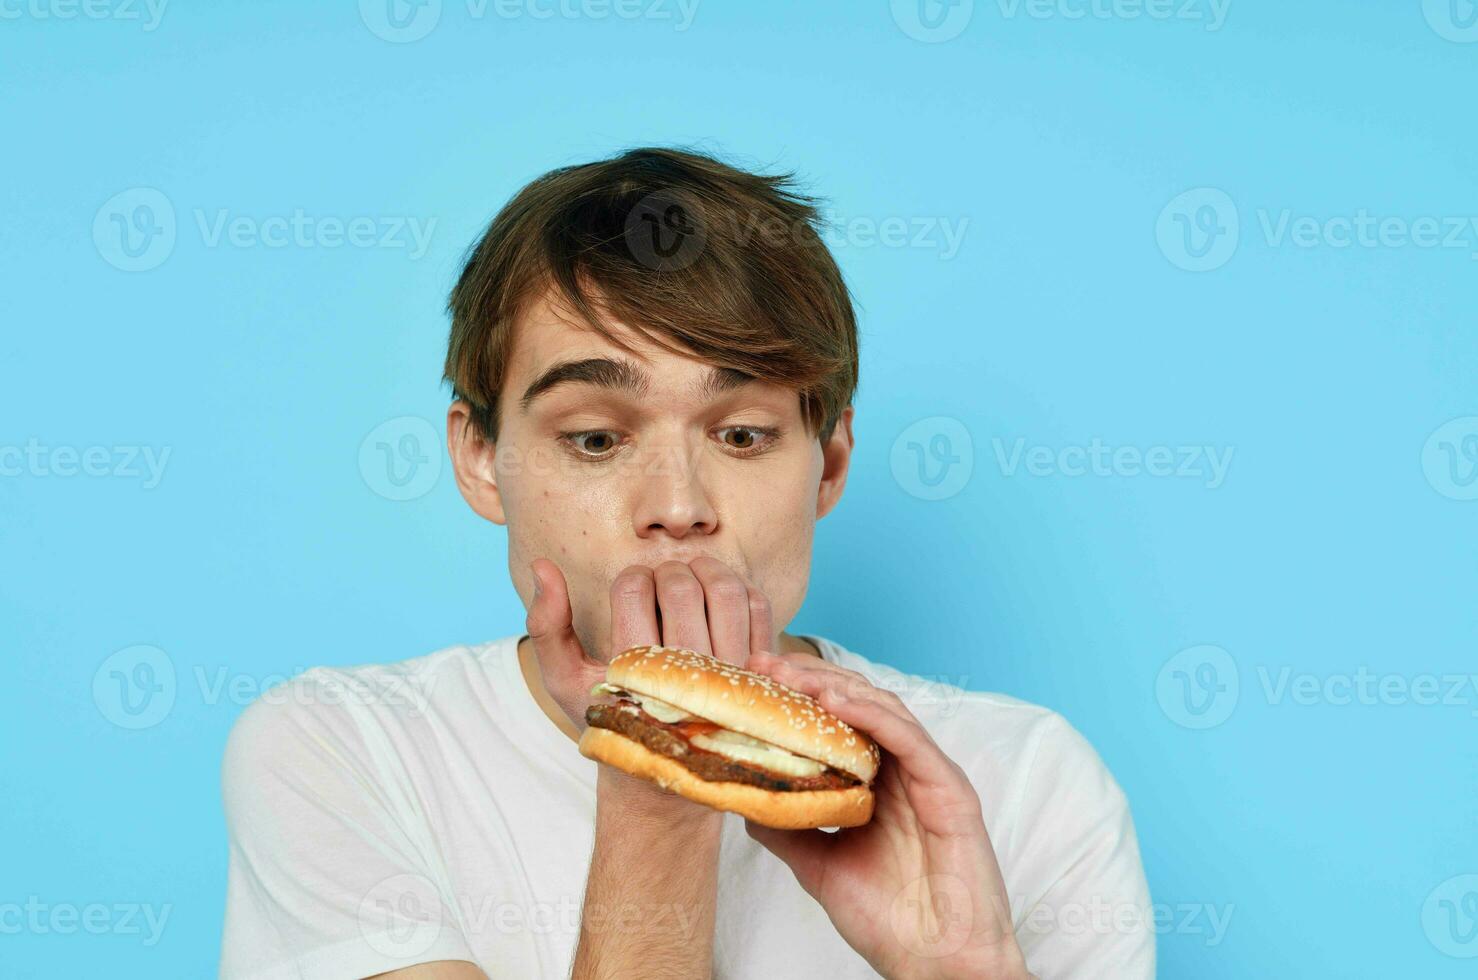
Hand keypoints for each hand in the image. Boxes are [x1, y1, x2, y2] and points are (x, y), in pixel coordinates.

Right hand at [522, 555, 772, 728]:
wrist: (667, 777)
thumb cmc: (613, 720)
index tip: (632, 589)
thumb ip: (547, 625)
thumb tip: (542, 566)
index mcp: (635, 674)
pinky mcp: (760, 675)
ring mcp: (728, 676)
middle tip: (661, 581)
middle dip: (667, 571)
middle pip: (681, 589)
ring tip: (691, 578)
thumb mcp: (565, 681)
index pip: (634, 591)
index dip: (631, 579)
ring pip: (726, 593)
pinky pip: (758, 610)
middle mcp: (686, 676)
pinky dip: (741, 590)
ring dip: (707, 570)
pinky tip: (720, 598)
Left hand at [741, 652, 1031, 979]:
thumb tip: (745, 799)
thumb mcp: (819, 866)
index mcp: (879, 783)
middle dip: (811, 679)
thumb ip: (788, 829)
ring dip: (839, 687)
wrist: (933, 963)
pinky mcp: (951, 790)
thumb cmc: (890, 920)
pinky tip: (840, 702)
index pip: (839, 721)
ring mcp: (929, 777)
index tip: (755, 679)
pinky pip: (911, 739)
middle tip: (765, 666)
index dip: (800, 694)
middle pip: (859, 704)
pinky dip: (874, 715)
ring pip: (885, 711)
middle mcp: (904, 772)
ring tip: (795, 677)